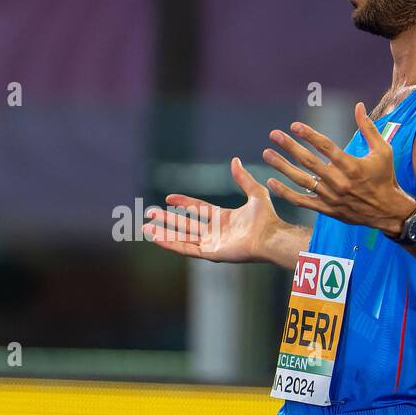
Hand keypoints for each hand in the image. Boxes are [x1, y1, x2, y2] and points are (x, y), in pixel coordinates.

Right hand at [143, 156, 291, 263]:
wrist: (269, 236)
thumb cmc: (267, 218)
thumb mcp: (254, 192)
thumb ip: (243, 178)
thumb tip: (235, 161)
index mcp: (223, 218)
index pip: (198, 209)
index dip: (184, 203)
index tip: (169, 198)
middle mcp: (215, 232)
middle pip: (186, 224)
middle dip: (167, 219)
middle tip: (150, 212)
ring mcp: (212, 244)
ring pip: (182, 237)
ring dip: (164, 232)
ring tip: (146, 227)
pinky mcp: (209, 253)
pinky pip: (186, 248)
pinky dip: (170, 243)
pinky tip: (156, 237)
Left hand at [263, 102, 414, 236]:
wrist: (388, 211)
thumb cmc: (385, 177)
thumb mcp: (383, 151)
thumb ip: (368, 128)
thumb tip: (358, 106)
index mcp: (352, 166)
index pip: (326, 147)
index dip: (309, 135)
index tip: (294, 125)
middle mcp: (339, 182)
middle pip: (309, 162)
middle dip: (290, 147)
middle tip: (274, 135)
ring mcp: (331, 197)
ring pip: (301, 180)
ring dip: (282, 166)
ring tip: (267, 154)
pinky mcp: (326, 209)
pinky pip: (302, 201)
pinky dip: (285, 193)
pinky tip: (272, 181)